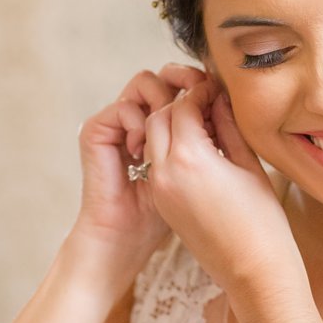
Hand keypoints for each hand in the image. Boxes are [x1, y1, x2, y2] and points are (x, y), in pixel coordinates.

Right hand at [72, 64, 207, 277]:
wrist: (130, 241)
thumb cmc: (176, 215)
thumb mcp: (207, 169)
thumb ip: (217, 134)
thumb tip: (226, 98)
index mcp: (171, 129)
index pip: (187, 89)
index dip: (204, 88)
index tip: (221, 99)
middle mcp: (144, 122)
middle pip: (166, 80)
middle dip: (186, 82)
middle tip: (202, 98)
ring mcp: (119, 127)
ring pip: (143, 84)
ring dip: (162, 97)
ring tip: (172, 127)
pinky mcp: (96, 135)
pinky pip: (120, 108)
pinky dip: (137, 118)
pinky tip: (145, 145)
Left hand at [141, 80, 302, 295]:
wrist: (252, 270)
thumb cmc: (262, 221)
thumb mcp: (249, 166)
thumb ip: (228, 128)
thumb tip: (219, 101)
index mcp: (189, 158)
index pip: (182, 106)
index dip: (201, 92)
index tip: (217, 90)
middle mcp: (165, 171)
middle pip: (158, 118)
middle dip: (180, 105)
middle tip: (208, 103)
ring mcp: (159, 189)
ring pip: (153, 139)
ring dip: (172, 126)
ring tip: (205, 127)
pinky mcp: (162, 202)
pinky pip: (156, 162)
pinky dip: (170, 148)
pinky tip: (199, 151)